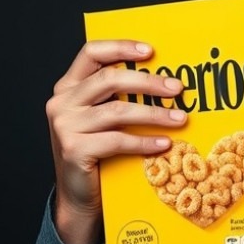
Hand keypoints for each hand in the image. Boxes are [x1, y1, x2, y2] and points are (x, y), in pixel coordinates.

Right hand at [46, 40, 185, 243]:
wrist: (79, 196)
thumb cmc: (98, 151)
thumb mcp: (103, 118)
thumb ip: (119, 96)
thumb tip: (167, 81)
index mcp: (69, 86)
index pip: (91, 53)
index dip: (121, 47)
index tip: (151, 51)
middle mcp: (62, 102)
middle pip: (109, 80)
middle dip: (148, 82)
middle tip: (177, 88)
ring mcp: (65, 126)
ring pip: (117, 111)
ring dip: (154, 114)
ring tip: (180, 118)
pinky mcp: (74, 149)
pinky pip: (117, 141)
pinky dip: (145, 141)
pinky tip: (164, 143)